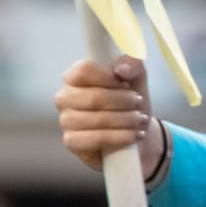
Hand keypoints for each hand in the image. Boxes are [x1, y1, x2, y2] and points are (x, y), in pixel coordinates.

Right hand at [55, 56, 165, 174]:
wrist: (135, 133)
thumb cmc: (129, 103)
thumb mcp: (137, 79)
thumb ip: (133, 64)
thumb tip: (122, 70)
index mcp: (75, 76)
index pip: (84, 70)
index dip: (109, 77)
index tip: (127, 84)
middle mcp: (65, 97)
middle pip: (94, 97)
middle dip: (123, 101)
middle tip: (139, 103)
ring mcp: (66, 120)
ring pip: (97, 119)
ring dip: (126, 120)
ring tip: (140, 120)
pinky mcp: (72, 142)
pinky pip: (95, 139)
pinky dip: (119, 137)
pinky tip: (133, 135)